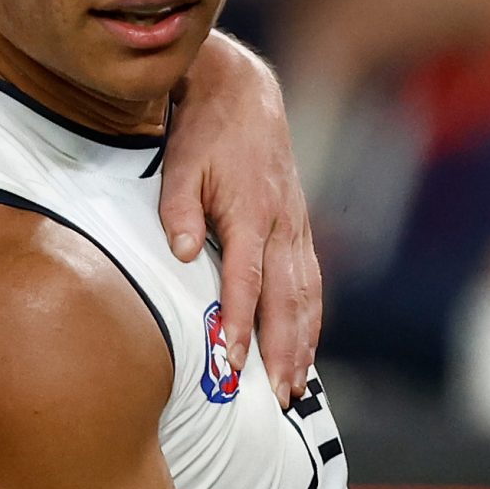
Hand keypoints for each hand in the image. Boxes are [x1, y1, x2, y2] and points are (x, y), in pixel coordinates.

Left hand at [159, 35, 319, 396]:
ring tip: (295, 387)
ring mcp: (295, 226)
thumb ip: (178, 209)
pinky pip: (311, 280)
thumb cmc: (204, 129)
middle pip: (287, 299)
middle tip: (279, 397)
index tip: (232, 362)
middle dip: (284, 351)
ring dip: (303, 343)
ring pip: (307, 294)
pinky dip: (310, 317)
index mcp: (251, 213)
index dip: (239, 324)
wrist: (243, 90)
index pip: (246, 281)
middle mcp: (281, 225)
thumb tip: (181, 253)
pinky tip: (305, 346)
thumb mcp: (179, 162)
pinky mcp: (298, 225)